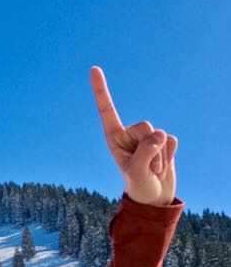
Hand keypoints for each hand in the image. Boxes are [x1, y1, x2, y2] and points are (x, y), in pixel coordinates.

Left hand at [91, 66, 176, 205]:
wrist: (153, 197)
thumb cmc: (138, 187)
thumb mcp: (137, 174)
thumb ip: (145, 153)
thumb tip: (160, 133)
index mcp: (113, 138)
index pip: (107, 110)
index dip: (101, 90)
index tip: (94, 68)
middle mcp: (129, 134)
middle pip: (144, 126)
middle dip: (148, 149)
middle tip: (145, 168)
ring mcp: (147, 136)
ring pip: (160, 136)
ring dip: (159, 157)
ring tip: (152, 169)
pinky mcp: (164, 140)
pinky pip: (173, 141)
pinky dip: (170, 156)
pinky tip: (162, 165)